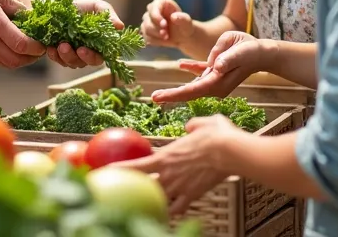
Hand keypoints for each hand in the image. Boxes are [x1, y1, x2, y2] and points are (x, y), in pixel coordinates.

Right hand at [0, 0, 45, 67]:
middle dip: (32, 57)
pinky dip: (8, 58)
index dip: (37, 48)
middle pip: (17, 60)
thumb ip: (18, 8)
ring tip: (28, 50)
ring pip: (8, 64)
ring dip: (21, 59)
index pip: (22, 44)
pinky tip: (12, 49)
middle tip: (39, 50)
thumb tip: (35, 19)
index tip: (44, 44)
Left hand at [44, 0, 123, 68]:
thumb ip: (108, 15)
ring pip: (69, 63)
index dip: (91, 57)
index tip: (82, 50)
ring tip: (57, 45)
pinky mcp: (58, 52)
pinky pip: (56, 59)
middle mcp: (85, 51)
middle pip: (83, 63)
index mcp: (98, 44)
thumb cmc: (81, 4)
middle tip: (65, 46)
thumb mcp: (96, 6)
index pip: (98, 58)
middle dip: (74, 57)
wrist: (58, 2)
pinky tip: (49, 47)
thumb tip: (120, 26)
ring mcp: (71, 53)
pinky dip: (53, 55)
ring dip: (63, 56)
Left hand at [113, 115, 242, 214]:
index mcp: (166, 156)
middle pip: (144, 185)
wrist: (230, 151)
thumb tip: (190, 126)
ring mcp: (179, 186)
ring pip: (158, 199)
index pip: (136, 165)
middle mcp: (168, 173)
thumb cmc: (217, 135)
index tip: (107, 170)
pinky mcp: (192, 196)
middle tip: (122, 190)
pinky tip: (169, 214)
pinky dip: (172, 211)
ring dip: (151, 200)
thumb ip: (192, 125)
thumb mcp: (202, 123)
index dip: (120, 168)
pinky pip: (177, 208)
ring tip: (143, 205)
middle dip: (132, 187)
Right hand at [140, 0, 194, 47]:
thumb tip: (174, 17)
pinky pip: (145, 37)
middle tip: (166, 35)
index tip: (164, 25)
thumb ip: (183, 19)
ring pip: (145, 28)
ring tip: (166, 38)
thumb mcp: (187, 23)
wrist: (182, 37)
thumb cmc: (184, 26)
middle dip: (156, 28)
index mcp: (161, 3)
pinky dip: (154, 41)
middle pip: (147, 18)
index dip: (156, 16)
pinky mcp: (145, 31)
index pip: (153, 6)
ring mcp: (147, 20)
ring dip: (156, 36)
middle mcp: (152, 10)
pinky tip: (163, 41)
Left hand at [151, 31, 263, 102]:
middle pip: (190, 91)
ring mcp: (217, 81)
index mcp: (219, 82)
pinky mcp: (218, 73)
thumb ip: (227, 57)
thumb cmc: (251, 49)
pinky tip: (181, 65)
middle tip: (153, 97)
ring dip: (178, 89)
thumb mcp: (239, 49)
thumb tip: (216, 66)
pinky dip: (191, 69)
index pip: (193, 90)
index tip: (158, 97)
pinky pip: (201, 73)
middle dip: (171, 95)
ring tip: (159, 94)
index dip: (174, 94)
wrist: (262, 52)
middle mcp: (216, 85)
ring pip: (194, 85)